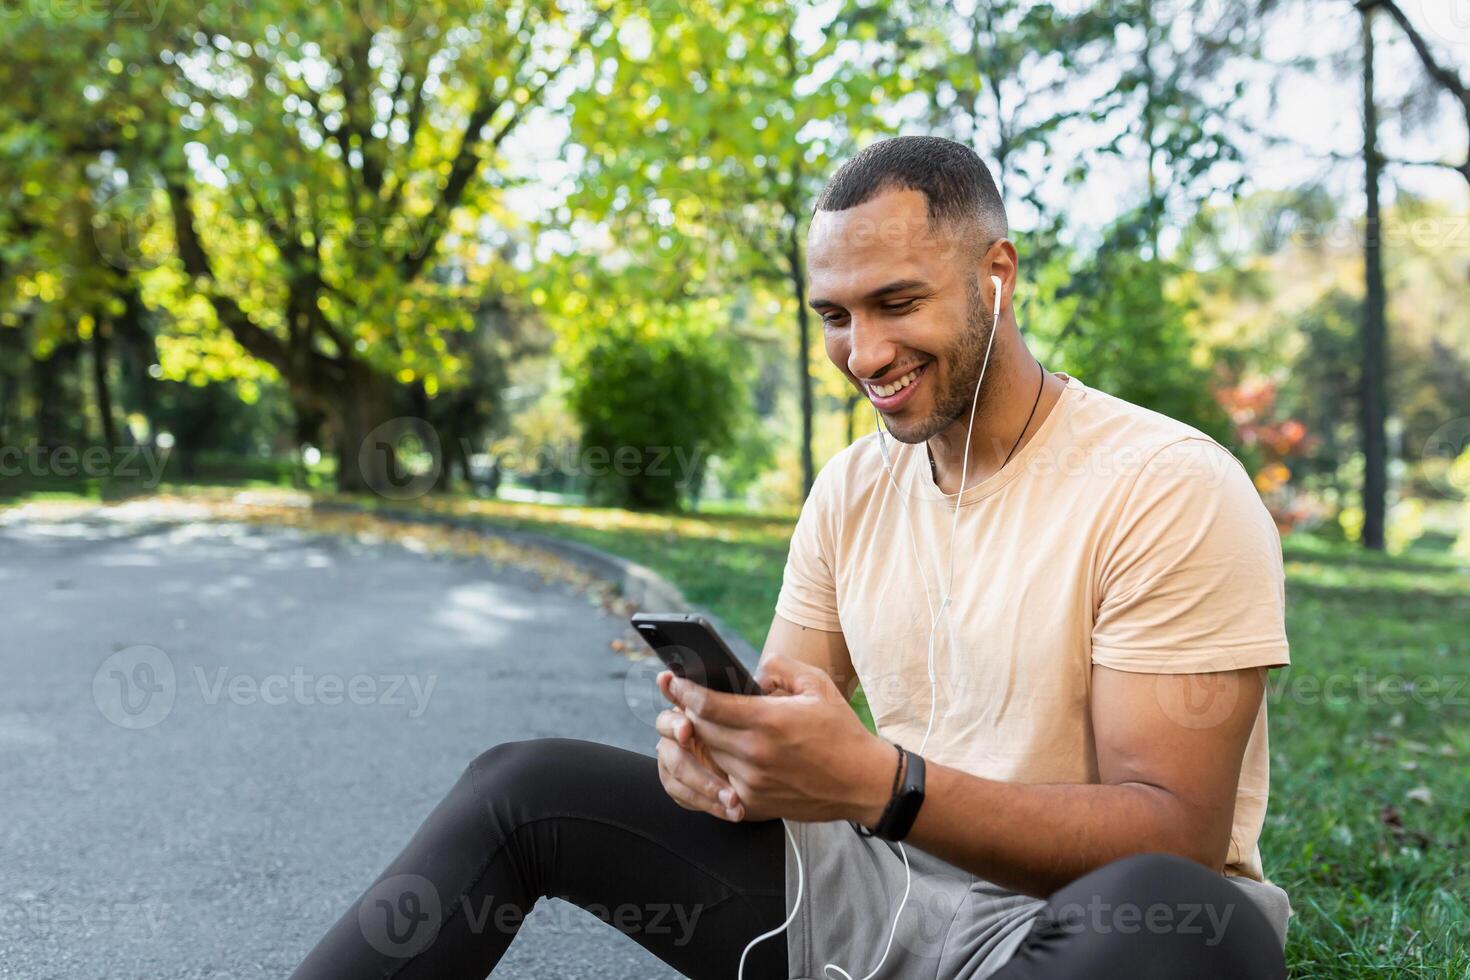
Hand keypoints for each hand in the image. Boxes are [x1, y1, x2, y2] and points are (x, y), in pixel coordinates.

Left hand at [664, 654, 894, 823]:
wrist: (861, 782)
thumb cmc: (840, 731)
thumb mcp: (817, 685)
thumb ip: (780, 667)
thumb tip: (752, 670)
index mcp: (768, 720)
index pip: (707, 704)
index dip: (684, 690)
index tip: (672, 681)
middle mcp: (755, 753)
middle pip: (699, 729)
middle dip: (689, 712)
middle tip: (686, 700)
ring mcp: (752, 781)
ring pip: (707, 755)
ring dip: (703, 739)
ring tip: (706, 724)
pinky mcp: (753, 802)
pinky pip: (719, 781)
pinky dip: (716, 765)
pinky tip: (723, 753)